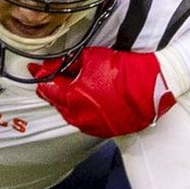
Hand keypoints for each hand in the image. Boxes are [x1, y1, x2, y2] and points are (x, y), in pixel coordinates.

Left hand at [32, 48, 175, 137]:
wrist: (155, 86)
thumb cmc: (126, 70)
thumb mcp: (93, 58)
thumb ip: (71, 62)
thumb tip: (56, 64)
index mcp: (73, 97)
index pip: (48, 86)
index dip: (41, 75)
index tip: (34, 69)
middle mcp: (80, 115)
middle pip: (57, 102)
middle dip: (51, 89)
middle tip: (47, 78)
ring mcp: (92, 125)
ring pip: (70, 113)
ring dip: (66, 101)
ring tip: (67, 89)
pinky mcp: (105, 130)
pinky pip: (86, 120)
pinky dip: (81, 111)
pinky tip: (84, 101)